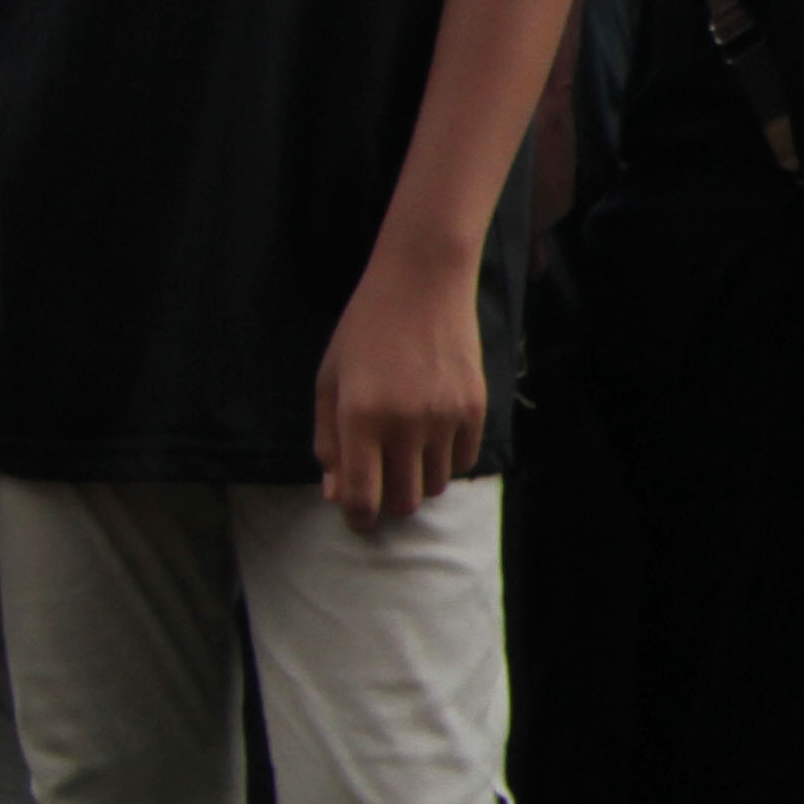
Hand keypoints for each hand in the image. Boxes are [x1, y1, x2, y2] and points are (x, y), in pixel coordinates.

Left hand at [308, 258, 486, 530]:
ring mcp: (444, 419)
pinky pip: (462, 462)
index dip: (358, 519)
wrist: (423, 284)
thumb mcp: (330, 381)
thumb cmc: (365, 330)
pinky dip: (445, 461)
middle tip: (382, 480)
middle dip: (389, 501)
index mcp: (360, 417)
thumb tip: (335, 493)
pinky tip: (433, 435)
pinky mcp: (475, 410)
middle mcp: (405, 425)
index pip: (362, 496)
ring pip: (435, 486)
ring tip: (408, 450)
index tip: (357, 519)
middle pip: (403, 501)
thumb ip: (328, 441)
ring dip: (418, 479)